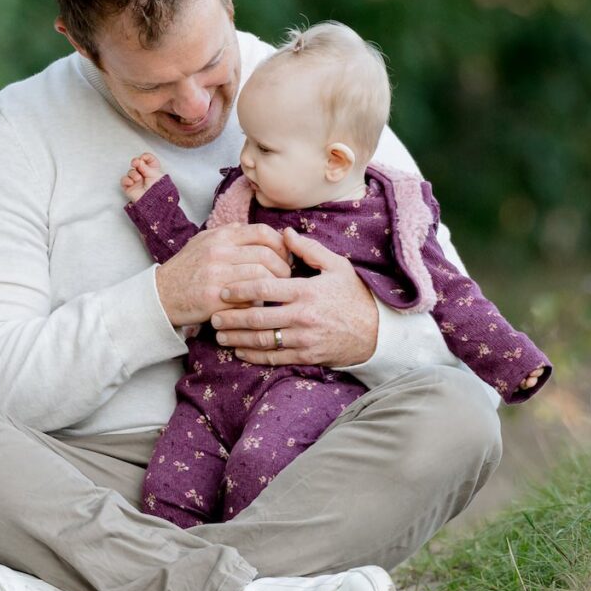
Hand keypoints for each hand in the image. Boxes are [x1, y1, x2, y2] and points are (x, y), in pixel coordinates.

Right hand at [121, 153, 161, 201]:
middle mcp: (144, 174)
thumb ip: (145, 166)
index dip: (145, 157)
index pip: (148, 159)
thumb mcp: (154, 174)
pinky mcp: (130, 187)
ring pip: (130, 171)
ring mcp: (136, 181)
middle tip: (136, 163)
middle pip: (137, 163)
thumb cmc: (158, 188)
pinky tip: (132, 183)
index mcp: (153, 170)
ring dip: (133, 174)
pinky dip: (126, 180)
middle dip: (135, 162)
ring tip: (138, 179)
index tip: (143, 158)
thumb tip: (138, 161)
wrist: (154, 201)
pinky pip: (124, 180)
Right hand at [155, 222, 293, 327]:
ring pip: (262, 277)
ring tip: (275, 291)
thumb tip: (253, 230)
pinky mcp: (215, 300)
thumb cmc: (186, 268)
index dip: (280, 244)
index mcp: (219, 237)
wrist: (161, 294)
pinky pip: (249, 299)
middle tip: (285, 276)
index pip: (262, 232)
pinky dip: (258, 302)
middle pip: (267, 255)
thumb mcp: (202, 242)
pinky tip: (257, 304)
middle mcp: (219, 253)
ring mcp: (217, 276)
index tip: (285, 255)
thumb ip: (228, 233)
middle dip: (283, 267)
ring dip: (275, 286)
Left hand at [210, 228, 379, 367]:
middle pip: (258, 317)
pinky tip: (240, 351)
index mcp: (306, 291)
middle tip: (213, 315)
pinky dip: (254, 356)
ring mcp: (304, 338)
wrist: (377, 331)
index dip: (240, 289)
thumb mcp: (337, 266)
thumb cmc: (354, 295)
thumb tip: (283, 232)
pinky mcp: (307, 356)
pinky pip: (276, 358)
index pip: (265, 289)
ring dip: (238, 338)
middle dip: (231, 317)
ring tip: (219, 334)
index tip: (223, 289)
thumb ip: (308, 249)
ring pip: (263, 340)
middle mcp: (303, 316)